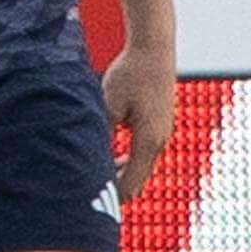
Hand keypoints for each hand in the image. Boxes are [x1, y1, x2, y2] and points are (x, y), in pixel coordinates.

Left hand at [103, 37, 176, 199]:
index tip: (89, 201)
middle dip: (115, 187)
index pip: (130, 182)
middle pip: (138, 178)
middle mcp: (159, 140)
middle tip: (88, 194)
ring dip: (120, 172)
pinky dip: (128, 159)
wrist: (153, 50)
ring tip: (96, 175)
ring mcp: (162, 132)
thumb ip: (102, 135)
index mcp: (148, 140)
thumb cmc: (130, 75)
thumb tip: (89, 158)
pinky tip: (111, 155)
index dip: (111, 195)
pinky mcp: (160, 124)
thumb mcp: (107, 106)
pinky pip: (144, 152)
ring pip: (141, 165)